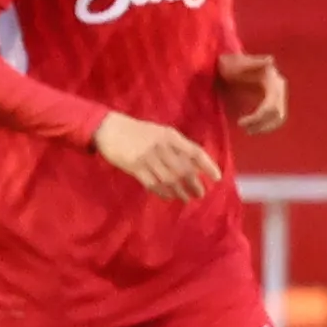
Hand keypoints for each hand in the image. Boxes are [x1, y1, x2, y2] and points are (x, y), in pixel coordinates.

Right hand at [92, 112, 220, 202]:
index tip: (217, 178)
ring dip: (180, 191)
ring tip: (187, 198)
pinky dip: (163, 192)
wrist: (110, 128)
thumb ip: (177, 146)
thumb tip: (195, 164)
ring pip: (170, 179)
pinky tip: (170, 196)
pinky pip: (153, 184)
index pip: (195, 152)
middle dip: (194, 184)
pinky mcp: (135, 167)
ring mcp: (148, 158)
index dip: (208, 166)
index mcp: (171, 136)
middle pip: (184, 169)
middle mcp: (162, 147)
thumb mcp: (161, 132)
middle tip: (200, 194)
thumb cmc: (138, 131)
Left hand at [216, 51, 287, 132]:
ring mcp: (278, 94)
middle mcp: (279, 87)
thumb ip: (252, 63)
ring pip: (279, 117)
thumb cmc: (229, 64)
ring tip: (248, 130)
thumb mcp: (236, 63)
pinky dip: (266, 125)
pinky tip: (252, 127)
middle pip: (277, 113)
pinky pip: (276, 117)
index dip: (258, 117)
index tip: (240, 123)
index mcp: (273, 79)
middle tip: (244, 129)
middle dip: (261, 124)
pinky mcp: (274, 99)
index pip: (271, 105)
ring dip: (265, 127)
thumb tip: (271, 60)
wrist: (229, 65)